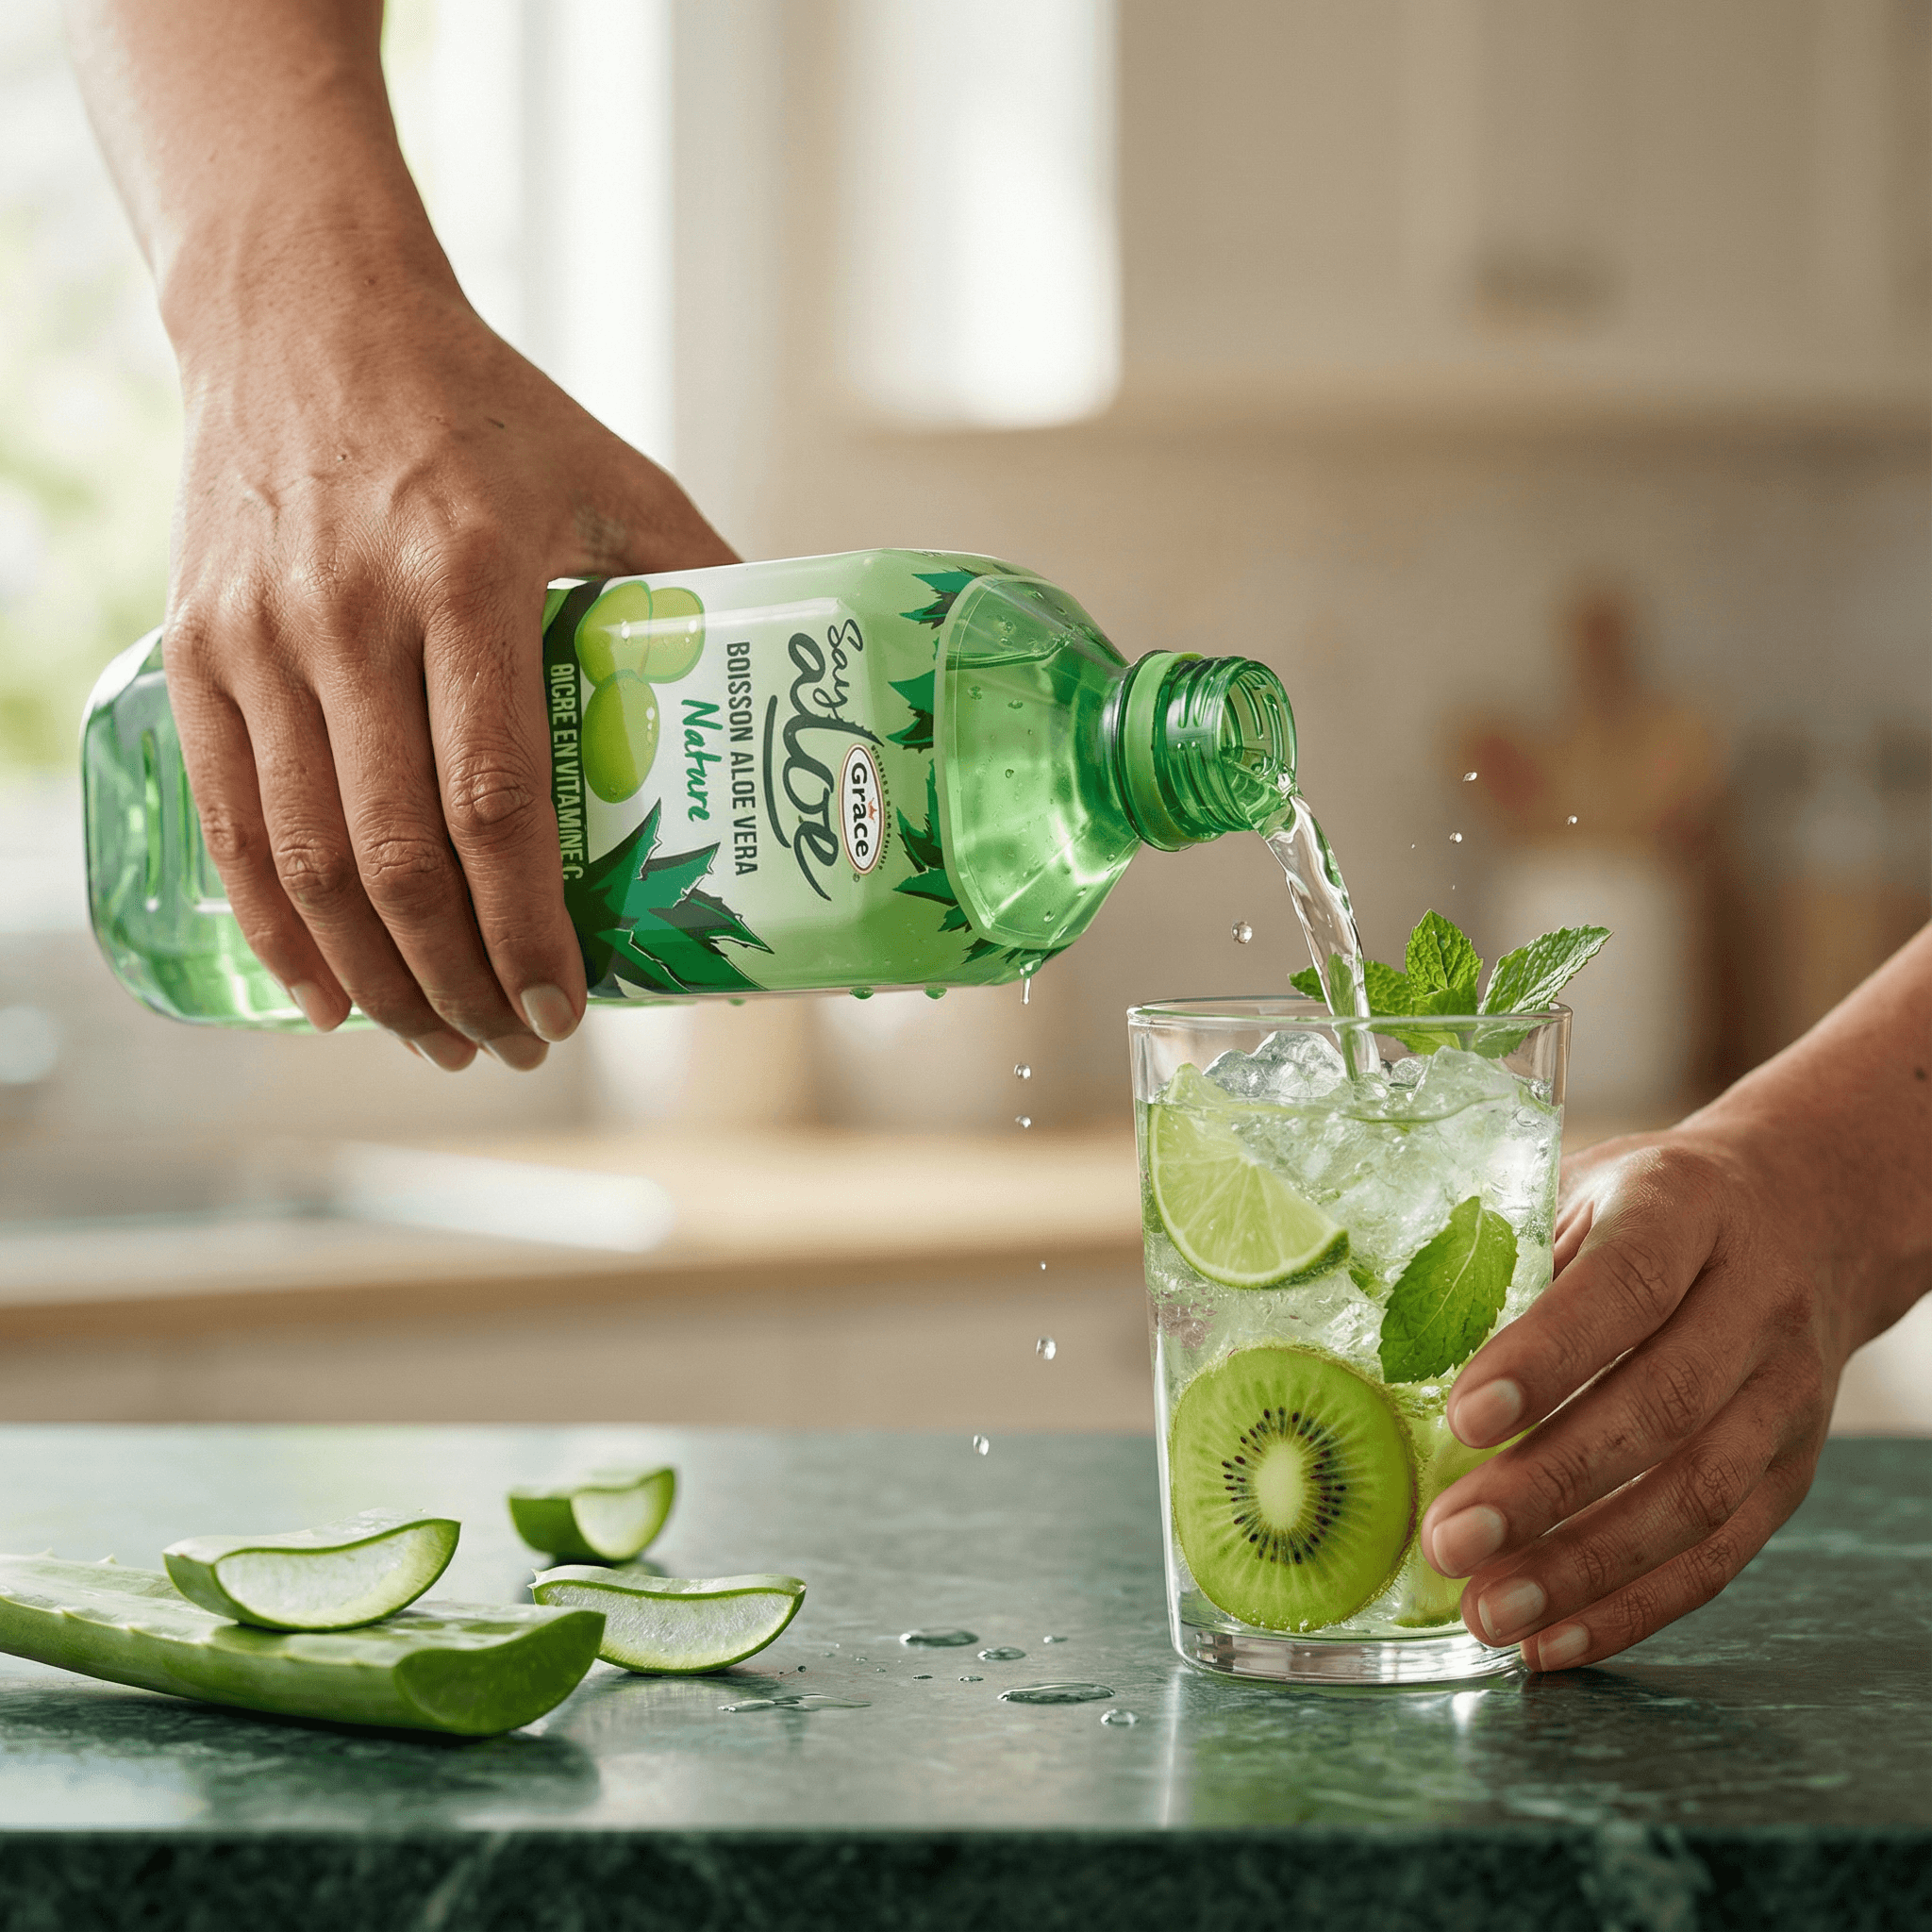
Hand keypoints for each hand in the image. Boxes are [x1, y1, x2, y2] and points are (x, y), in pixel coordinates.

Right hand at [164, 279, 734, 1068]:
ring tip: (436, 1037)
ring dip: (375, 977)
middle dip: (460, 980)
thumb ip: (699, 578)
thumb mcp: (612, 475)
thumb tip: (793, 691)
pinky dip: (274, 928)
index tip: (567, 1007)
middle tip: (514, 1045)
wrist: (303, 317)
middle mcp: (352, 615)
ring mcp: (259, 638)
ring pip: (309, 860)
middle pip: (400, 857)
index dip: (528, 928)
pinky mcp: (196, 651)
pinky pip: (230, 820)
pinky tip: (324, 995)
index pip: (496, 802)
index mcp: (468, 576)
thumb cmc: (482, 407)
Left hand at [1417, 1123, 1844, 1670]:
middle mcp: (1753, 1305)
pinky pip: (1722, 1556)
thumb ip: (1501, 1247)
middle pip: (1661, 1406)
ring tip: (1489, 1612)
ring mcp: (1785, 1396)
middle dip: (1548, 1485)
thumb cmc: (1647, 1205)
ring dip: (1587, 1568)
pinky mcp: (1792, 1472)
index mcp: (1683, 1211)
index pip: (1623, 1286)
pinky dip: (1635, 1607)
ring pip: (1698, 1496)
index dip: (1546, 1356)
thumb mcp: (1579, 1186)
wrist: (1804, 1215)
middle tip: (1450, 1538)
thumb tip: (1389, 1336)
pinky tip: (1554, 1639)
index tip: (1463, 1416)